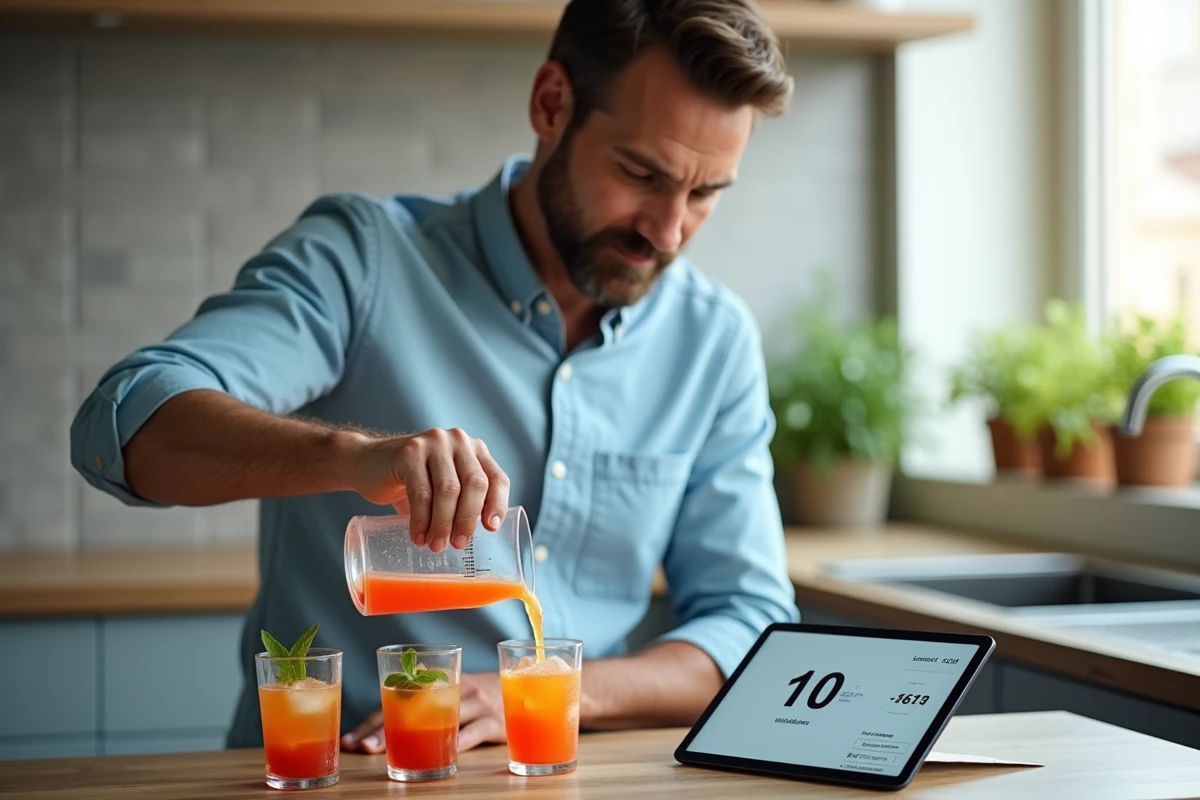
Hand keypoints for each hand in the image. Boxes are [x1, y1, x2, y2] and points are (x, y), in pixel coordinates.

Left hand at [339, 673, 504, 755]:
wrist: (524, 687)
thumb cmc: (476, 696)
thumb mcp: (450, 691)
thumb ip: (422, 698)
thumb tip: (384, 708)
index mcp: (437, 681)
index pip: (396, 700)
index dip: (373, 720)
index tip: (352, 740)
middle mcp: (453, 688)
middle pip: (412, 709)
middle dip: (385, 729)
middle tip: (364, 747)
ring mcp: (475, 704)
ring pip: (438, 720)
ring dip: (412, 737)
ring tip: (389, 753)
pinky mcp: (493, 721)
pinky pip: (472, 733)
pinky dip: (456, 744)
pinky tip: (442, 755)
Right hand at [348, 428, 509, 551]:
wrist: (367, 463)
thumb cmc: (411, 481)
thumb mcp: (443, 486)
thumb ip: (463, 498)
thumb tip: (479, 534)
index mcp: (474, 449)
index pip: (496, 478)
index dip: (497, 505)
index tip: (491, 529)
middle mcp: (458, 441)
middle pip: (474, 484)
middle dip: (468, 519)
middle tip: (459, 544)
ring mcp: (433, 443)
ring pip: (448, 490)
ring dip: (443, 523)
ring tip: (436, 545)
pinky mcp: (409, 452)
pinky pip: (421, 493)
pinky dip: (421, 520)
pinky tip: (418, 537)